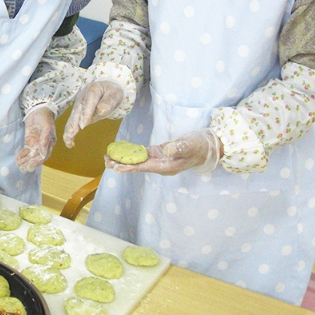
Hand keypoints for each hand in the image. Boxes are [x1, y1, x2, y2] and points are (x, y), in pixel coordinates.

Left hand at [16, 107, 56, 172]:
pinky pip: (26, 151)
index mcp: (50, 143)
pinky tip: (18, 159)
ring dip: (25, 161)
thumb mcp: (46, 128)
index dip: (38, 161)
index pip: (44, 155)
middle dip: (30, 163)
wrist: (37, 109)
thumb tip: (43, 154)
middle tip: (23, 168)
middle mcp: (43, 146)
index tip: (31, 166)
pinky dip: (22, 155)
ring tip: (19, 165)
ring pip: (31, 155)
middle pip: (37, 157)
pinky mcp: (29, 141)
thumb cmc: (44, 118)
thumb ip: (45, 141)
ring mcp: (36, 144)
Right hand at [63, 81, 123, 146]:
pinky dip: (69, 130)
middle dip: (74, 123)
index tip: (83, 125)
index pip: (88, 103)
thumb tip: (101, 110)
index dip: (85, 114)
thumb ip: (108, 102)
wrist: (107, 87)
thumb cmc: (112, 92)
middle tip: (71, 133)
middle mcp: (82, 97)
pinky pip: (73, 120)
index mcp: (93, 90)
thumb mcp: (115, 94)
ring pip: (73, 116)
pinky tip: (68, 140)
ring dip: (69, 128)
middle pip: (77, 110)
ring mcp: (78, 103)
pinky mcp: (77, 110)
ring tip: (67, 139)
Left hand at [106, 128, 222, 175]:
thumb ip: (179, 148)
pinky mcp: (159, 153)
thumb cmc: (200, 147)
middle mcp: (161, 165)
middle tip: (106, 162)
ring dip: (124, 160)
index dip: (131, 168)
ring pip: (138, 162)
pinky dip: (132, 154)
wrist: (208, 146)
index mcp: (167, 167)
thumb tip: (166, 150)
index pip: (145, 168)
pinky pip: (142, 155)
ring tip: (108, 158)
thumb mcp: (191, 146)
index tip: (117, 168)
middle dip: (122, 165)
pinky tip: (121, 152)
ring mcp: (159, 160)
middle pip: (138, 167)